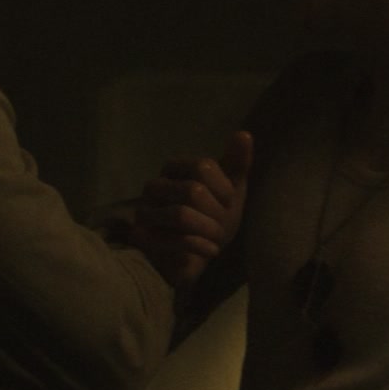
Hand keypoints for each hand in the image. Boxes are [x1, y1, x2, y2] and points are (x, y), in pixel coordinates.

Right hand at [132, 132, 252, 291]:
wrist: (196, 255)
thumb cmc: (212, 216)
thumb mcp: (230, 189)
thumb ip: (236, 163)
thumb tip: (244, 134)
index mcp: (174, 168)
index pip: (203, 166)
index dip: (223, 187)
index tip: (229, 201)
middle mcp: (154, 187)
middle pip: (193, 190)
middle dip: (216, 212)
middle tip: (223, 226)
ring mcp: (146, 214)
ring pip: (180, 215)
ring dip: (208, 230)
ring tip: (217, 240)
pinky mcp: (144, 240)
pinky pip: (173, 241)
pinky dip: (199, 246)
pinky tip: (211, 251)